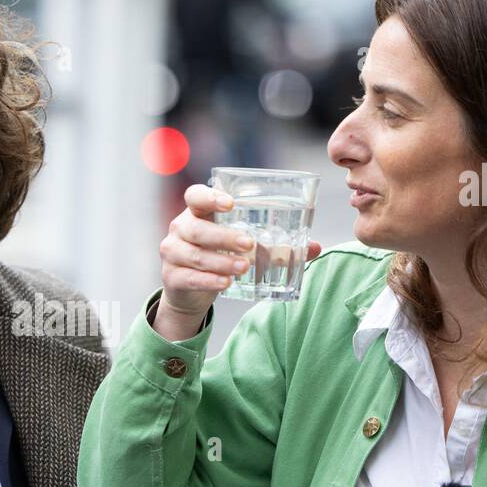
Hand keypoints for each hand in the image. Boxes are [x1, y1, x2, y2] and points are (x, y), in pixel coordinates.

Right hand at [154, 184, 320, 340]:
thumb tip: (314, 246)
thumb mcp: (241, 247)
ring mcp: (173, 253)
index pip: (195, 196)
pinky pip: (191, 278)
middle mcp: (180, 228)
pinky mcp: (172, 277)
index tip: (231, 204)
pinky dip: (210, 281)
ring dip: (222, 261)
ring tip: (244, 268)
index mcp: (197, 212)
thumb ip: (275, 245)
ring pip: (196, 255)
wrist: (188, 290)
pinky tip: (227, 283)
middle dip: (224, 236)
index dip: (210, 197)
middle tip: (250, 244)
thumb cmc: (219, 257)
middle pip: (197, 228)